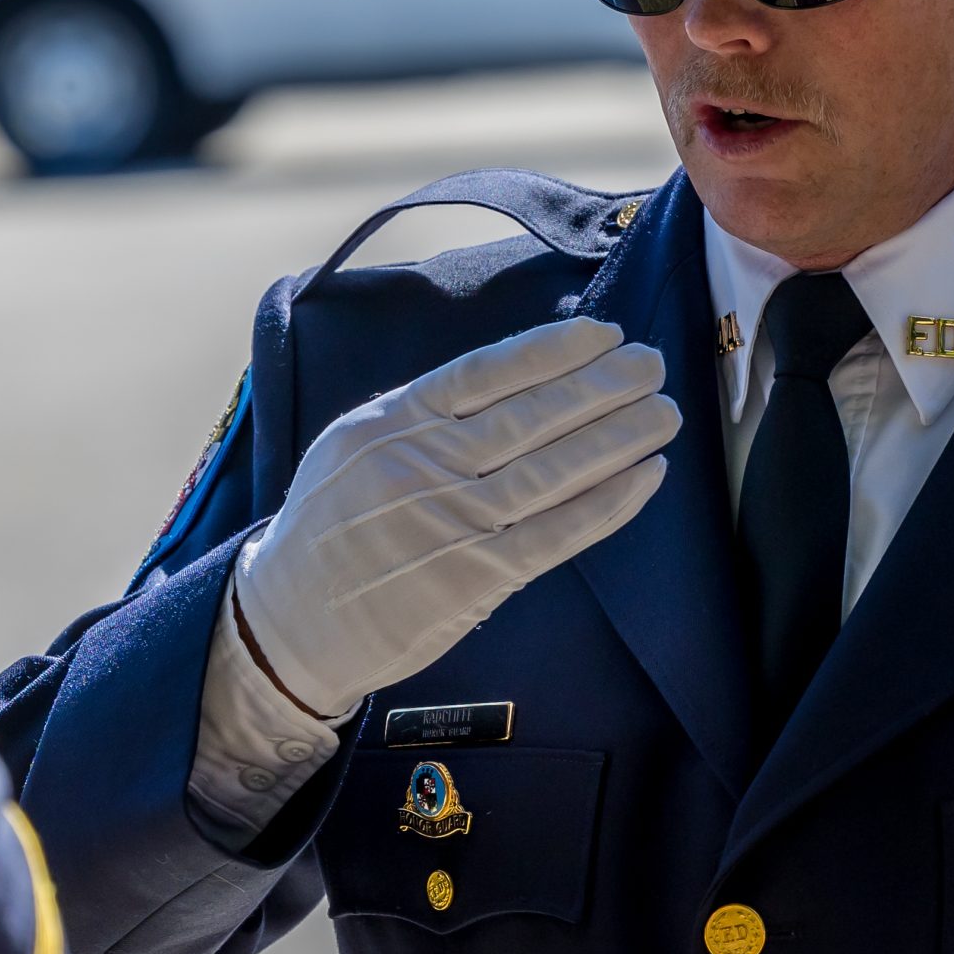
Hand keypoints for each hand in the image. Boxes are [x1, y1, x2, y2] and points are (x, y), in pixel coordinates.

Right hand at [237, 316, 676, 714]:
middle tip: (652, 362)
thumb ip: (422, 414)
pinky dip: (608, 503)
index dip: (552, 349)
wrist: (289, 620)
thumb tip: (512, 377)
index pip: (487, 372)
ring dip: (618, 436)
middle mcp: (424, 465)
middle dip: (603, 384)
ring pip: (553, 468)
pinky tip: (646, 476)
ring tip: (664, 412)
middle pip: (531, 415)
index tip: (603, 332)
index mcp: (394, 423)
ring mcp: (451, 523)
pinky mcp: (475, 578)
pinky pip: (557, 533)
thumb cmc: (330, 528)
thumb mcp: (355, 446)